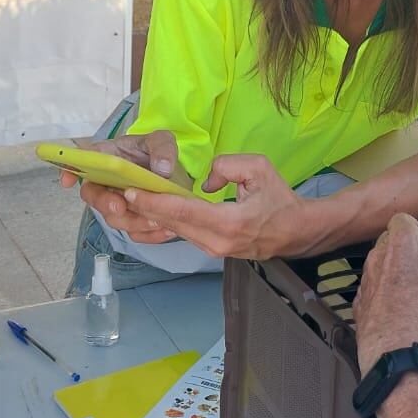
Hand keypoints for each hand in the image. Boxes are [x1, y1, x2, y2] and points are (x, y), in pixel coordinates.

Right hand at [57, 130, 180, 244]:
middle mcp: (106, 180)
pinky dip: (148, 234)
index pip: (80, 160)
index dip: (69, 170)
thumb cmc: (158, 152)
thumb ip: (162, 149)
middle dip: (104, 203)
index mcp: (107, 156)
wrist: (173, 174)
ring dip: (130, 221)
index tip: (67, 181)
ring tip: (154, 219)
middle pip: (92, 195)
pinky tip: (164, 229)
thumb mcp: (162, 141)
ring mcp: (117, 201)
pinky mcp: (131, 218)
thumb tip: (162, 170)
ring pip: (112, 217)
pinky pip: (133, 232)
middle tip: (120, 207)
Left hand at [123, 153, 305, 260]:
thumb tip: (204, 183)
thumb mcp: (259, 168)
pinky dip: (167, 222)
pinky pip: (185, 234)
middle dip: (145, 209)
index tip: (132, 191)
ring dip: (153, 217)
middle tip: (119, 193)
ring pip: (176, 231)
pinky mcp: (214, 251)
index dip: (156, 201)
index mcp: (228, 223)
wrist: (298, 232)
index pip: (184, 211)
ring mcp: (215, 250)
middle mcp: (217, 242)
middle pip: (173, 224)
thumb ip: (227, 166)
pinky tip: (152, 210)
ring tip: (130, 200)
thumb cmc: (280, 198)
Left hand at [355, 214, 417, 375]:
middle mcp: (379, 254)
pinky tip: (404, 313)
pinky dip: (387, 298)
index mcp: (402, 239)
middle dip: (413, 255)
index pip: (407, 219)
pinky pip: (375, 292)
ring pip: (385, 267)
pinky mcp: (360, 302)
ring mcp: (367, 278)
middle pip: (396, 243)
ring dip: (400, 276)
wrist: (395, 345)